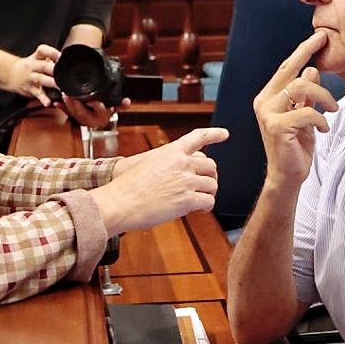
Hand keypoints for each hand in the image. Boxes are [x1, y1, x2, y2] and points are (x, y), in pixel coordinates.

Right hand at [7, 44, 60, 105]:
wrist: (11, 74)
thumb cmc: (30, 67)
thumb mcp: (37, 58)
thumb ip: (50, 59)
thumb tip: (66, 60)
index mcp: (36, 57)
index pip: (43, 50)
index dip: (52, 52)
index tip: (61, 56)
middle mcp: (33, 66)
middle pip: (44, 66)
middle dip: (55, 69)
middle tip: (66, 73)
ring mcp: (31, 78)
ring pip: (41, 79)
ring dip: (52, 83)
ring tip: (61, 88)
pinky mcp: (30, 89)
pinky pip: (38, 94)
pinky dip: (43, 99)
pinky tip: (48, 102)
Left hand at [60, 94, 129, 129]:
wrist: (98, 121)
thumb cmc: (106, 112)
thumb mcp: (114, 108)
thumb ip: (120, 105)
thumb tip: (128, 102)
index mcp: (102, 117)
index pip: (100, 111)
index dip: (97, 106)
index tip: (93, 101)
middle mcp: (91, 121)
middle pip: (83, 112)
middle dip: (77, 104)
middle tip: (72, 94)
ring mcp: (82, 120)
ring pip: (74, 113)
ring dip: (68, 105)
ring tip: (64, 95)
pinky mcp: (74, 118)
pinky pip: (66, 113)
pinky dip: (61, 108)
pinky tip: (55, 104)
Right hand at [92, 126, 228, 233]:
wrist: (120, 202)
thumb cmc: (127, 186)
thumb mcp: (146, 163)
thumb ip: (166, 163)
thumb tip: (179, 170)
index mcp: (171, 151)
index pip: (198, 137)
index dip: (214, 134)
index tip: (225, 134)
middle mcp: (182, 163)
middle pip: (211, 165)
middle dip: (211, 176)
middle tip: (206, 184)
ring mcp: (186, 181)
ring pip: (212, 185)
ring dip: (209, 193)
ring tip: (201, 200)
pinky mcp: (188, 200)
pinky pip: (208, 201)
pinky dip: (207, 207)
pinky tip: (200, 210)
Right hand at [252, 30, 337, 187]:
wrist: (288, 176)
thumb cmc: (296, 147)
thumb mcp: (304, 115)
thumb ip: (305, 95)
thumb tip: (311, 70)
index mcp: (268, 98)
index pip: (285, 68)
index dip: (302, 51)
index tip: (319, 37)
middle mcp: (264, 102)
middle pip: (289, 69)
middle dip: (308, 52)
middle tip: (325, 42)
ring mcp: (268, 114)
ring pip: (302, 88)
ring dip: (324, 97)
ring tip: (332, 110)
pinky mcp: (277, 127)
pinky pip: (307, 112)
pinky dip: (321, 119)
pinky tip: (323, 129)